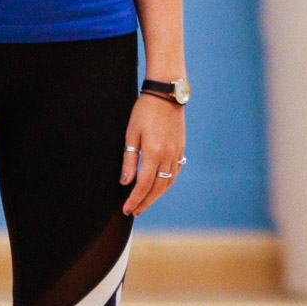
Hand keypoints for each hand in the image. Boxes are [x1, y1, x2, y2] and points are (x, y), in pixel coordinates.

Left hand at [120, 92, 186, 216]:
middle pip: (157, 188)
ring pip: (168, 182)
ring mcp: (177, 152)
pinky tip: (159, 186)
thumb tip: (125, 181)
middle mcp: (168, 155)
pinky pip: (175, 172)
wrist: (166, 94)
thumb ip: (129, 159)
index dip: (135, 199)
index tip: (127, 209)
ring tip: (145, 202)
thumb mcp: (131, 134)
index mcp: (153, 152)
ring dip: (157, 195)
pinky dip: (167, 183)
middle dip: (145, 202)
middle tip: (134, 211)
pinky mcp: (181, 148)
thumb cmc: (145, 111)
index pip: (143, 184)